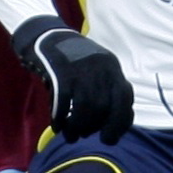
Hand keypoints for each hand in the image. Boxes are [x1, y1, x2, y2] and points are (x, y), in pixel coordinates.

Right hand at [13, 16, 134, 142]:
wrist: (46, 36)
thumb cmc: (71, 60)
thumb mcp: (95, 69)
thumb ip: (104, 91)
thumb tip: (108, 125)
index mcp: (112, 67)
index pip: (125, 99)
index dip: (120, 122)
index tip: (111, 136)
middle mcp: (102, 68)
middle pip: (106, 106)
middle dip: (99, 127)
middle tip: (89, 137)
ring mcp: (82, 69)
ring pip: (86, 107)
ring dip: (78, 126)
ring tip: (71, 135)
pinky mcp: (62, 72)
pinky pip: (63, 102)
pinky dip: (60, 118)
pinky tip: (57, 127)